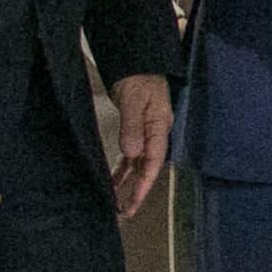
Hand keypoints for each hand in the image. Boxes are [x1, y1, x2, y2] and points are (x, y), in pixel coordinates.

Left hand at [107, 73, 171, 217]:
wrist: (137, 60)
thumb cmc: (138, 76)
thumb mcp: (133, 100)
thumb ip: (132, 127)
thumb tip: (131, 154)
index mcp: (160, 127)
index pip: (153, 161)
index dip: (144, 184)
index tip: (133, 201)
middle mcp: (155, 133)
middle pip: (148, 167)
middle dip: (138, 190)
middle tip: (125, 212)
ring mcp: (147, 132)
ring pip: (138, 163)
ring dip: (128, 181)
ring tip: (115, 201)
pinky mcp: (137, 129)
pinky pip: (131, 154)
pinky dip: (122, 167)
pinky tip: (112, 178)